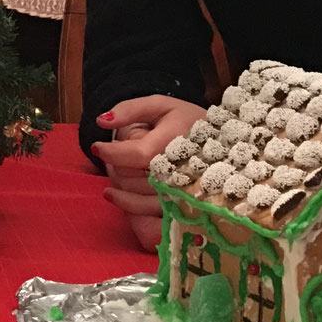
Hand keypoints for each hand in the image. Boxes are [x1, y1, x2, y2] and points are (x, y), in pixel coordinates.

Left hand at [92, 95, 206, 251]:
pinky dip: (132, 208)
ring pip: (142, 201)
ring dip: (121, 190)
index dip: (111, 153)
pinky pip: (154, 216)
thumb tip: (100, 121)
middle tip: (111, 161)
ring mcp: (186, 192)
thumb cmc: (185, 119)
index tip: (97, 147)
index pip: (137, 154)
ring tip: (113, 181)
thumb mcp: (160, 105)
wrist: (224, 139)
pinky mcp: (187, 207)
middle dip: (115, 170)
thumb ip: (129, 110)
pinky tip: (120, 197)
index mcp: (176, 141)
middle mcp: (182, 170)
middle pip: (135, 180)